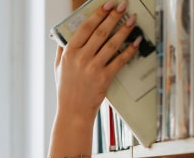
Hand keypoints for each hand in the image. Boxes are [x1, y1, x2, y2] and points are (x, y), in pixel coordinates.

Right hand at [53, 0, 140, 122]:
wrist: (73, 111)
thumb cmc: (66, 90)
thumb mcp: (58, 68)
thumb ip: (61, 50)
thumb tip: (64, 35)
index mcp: (68, 53)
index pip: (85, 28)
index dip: (98, 14)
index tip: (107, 4)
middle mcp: (81, 58)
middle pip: (101, 32)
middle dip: (114, 16)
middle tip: (124, 6)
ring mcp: (93, 68)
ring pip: (112, 43)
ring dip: (124, 29)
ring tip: (133, 19)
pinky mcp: (104, 77)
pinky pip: (120, 60)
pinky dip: (129, 50)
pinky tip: (136, 41)